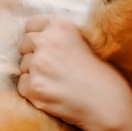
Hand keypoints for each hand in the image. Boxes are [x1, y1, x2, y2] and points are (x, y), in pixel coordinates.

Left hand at [16, 15, 131, 130]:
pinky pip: (23, 85)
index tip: (45, 46)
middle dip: (34, 54)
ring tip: (57, 82)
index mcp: (60, 26)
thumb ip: (60, 36)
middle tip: (53, 67)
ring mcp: (38, 65)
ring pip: (23, 66)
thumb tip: (38, 36)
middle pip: (25, 44)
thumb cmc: (101, 75)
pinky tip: (52, 93)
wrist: (108, 104)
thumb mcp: (84, 41)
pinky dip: (33, 90)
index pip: (32, 25)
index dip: (37, 36)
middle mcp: (46, 42)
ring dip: (34, 73)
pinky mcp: (34, 87)